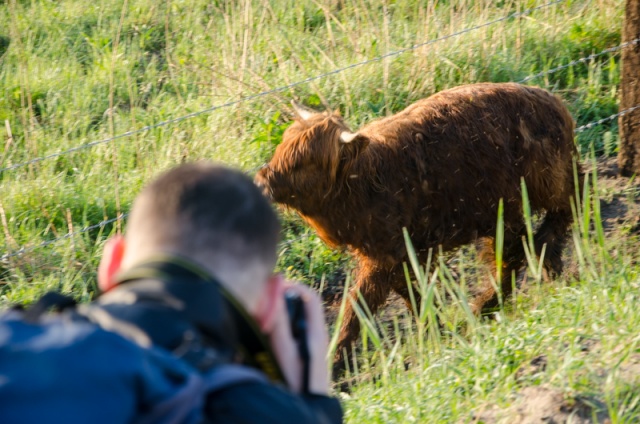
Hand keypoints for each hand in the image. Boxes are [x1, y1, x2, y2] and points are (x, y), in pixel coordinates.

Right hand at [267, 278, 329, 394]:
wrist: (307, 408)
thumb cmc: (297, 381)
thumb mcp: (284, 351)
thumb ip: (279, 323)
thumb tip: (274, 295)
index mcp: (316, 331)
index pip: (311, 296)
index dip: (294, 286)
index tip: (274, 285)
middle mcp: (317, 335)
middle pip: (303, 306)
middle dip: (284, 299)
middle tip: (265, 300)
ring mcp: (313, 345)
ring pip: (298, 319)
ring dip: (283, 314)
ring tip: (264, 316)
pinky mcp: (307, 354)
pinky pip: (296, 332)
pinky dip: (283, 327)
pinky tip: (270, 336)